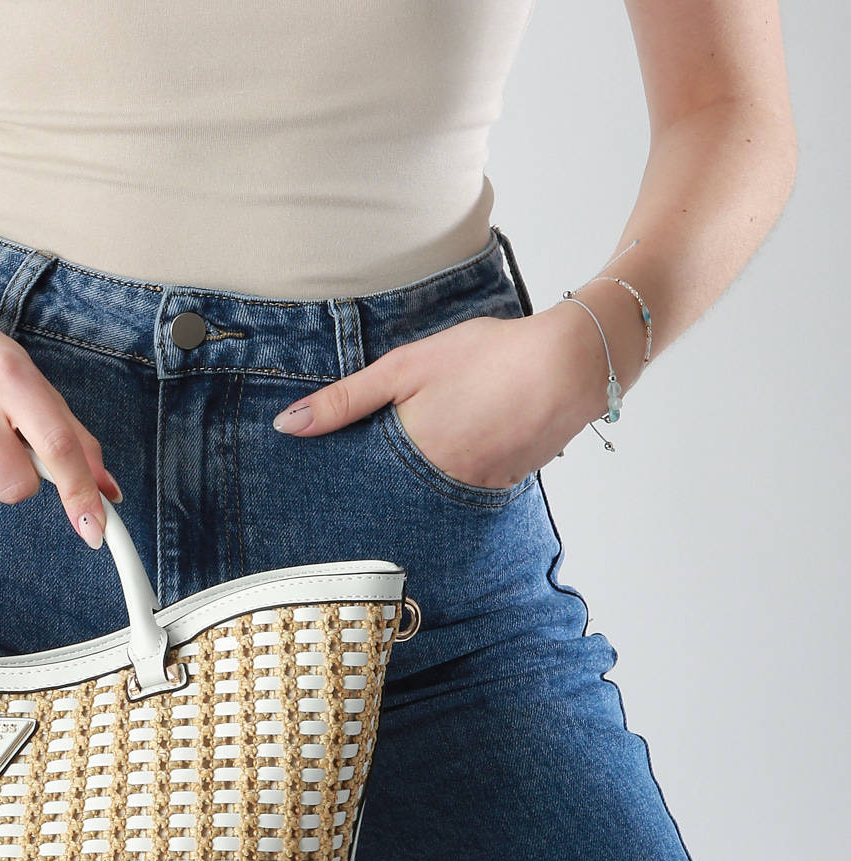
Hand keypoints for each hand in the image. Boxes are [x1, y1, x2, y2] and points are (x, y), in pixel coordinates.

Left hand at [270, 306, 611, 489]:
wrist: (573, 365)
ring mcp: (474, 494)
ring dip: (415, 493)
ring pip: (429, 502)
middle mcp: (440, 488)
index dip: (340, 492)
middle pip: (393, 503)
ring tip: (413, 467)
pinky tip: (457, 458)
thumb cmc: (487, 357)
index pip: (358, 492)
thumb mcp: (406, 367)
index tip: (318, 498)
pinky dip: (452, 483)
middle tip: (351, 495)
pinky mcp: (503, 489)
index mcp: (409, 460)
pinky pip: (464, 496)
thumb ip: (345, 399)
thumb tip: (287, 426)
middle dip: (376, 498)